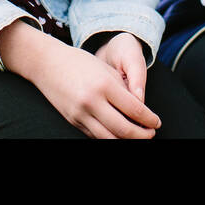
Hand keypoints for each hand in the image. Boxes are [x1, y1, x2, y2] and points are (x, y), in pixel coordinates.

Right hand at [0, 20, 161, 138]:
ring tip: (137, 138)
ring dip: (127, 141)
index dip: (149, 119)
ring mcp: (81, 114)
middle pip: (124, 129)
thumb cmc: (80, 63)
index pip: (134, 109)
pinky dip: (110, 139)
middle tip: (151, 134)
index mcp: (104, 85)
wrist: (47, 64)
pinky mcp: (73, 121)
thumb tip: (142, 111)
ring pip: (109, 138)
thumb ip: (124, 90)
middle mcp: (92, 101)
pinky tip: (119, 136)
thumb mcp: (106, 70)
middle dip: (142, 135)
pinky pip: (95, 136)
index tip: (157, 123)